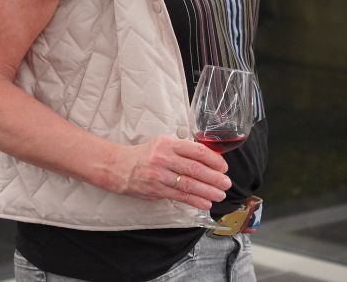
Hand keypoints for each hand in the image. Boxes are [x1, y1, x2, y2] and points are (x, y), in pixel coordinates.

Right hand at [109, 135, 230, 210]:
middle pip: (195, 169)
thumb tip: (208, 159)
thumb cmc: (146, 154)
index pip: (196, 151)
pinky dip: (195, 200)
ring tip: (220, 195)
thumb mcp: (163, 143)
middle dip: (214, 178)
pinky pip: (179, 196)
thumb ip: (183, 150)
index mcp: (169, 144)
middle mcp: (164, 158)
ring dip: (208, 191)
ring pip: (189, 184)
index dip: (213, 160)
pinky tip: (205, 203)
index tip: (223, 167)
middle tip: (226, 183)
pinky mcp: (156, 190)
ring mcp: (160, 175)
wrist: (120, 167)